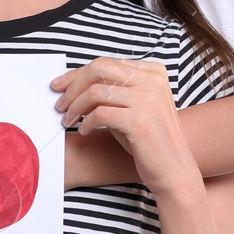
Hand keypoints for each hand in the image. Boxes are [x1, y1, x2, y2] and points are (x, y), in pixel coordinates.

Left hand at [51, 58, 199, 199]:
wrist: (173, 170)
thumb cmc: (149, 140)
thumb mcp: (134, 107)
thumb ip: (114, 90)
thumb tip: (74, 83)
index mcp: (153, 72)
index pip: (106, 63)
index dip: (78, 74)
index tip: (60, 86)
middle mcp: (152, 80)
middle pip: (99, 69)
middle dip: (73, 85)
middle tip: (60, 103)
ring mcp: (148, 99)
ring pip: (96, 91)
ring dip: (75, 107)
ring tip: (67, 120)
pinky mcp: (140, 120)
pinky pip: (99, 113)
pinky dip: (86, 122)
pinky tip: (84, 132)